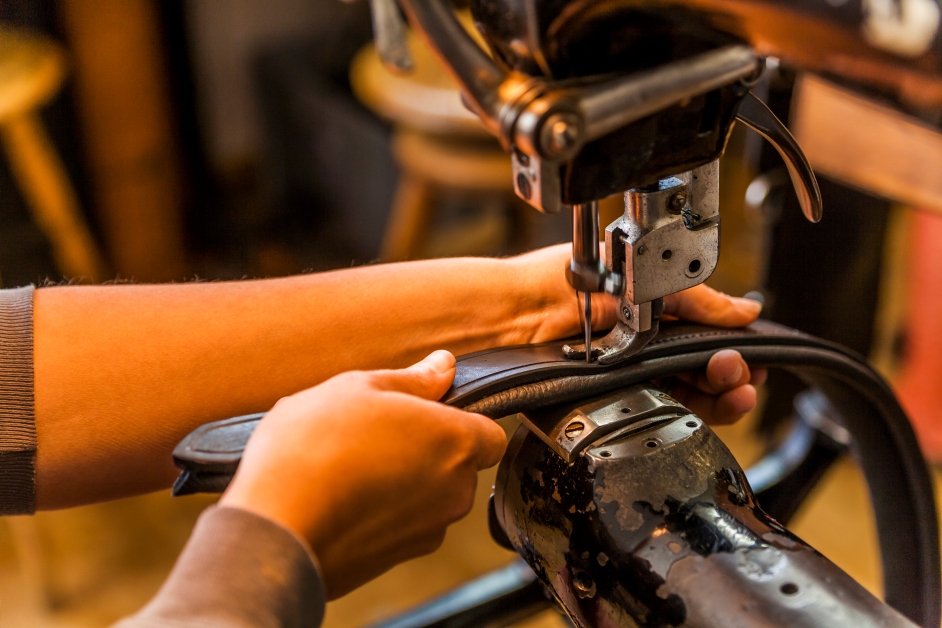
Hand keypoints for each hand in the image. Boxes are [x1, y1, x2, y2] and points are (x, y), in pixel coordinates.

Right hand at [219, 351, 505, 598]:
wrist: (275, 528)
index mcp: (455, 442)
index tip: (424, 414)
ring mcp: (427, 531)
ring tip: (348, 465)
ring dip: (402, 481)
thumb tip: (443, 365)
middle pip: (458, 466)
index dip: (460, 421)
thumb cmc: (313, 448)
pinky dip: (381, 512)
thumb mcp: (358, 388)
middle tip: (374, 432)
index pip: (491, 434)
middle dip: (426, 450)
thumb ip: (412, 379)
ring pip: (429, 497)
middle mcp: (454, 491)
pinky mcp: (396, 560)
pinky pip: (401, 526)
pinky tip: (340, 496)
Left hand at [510, 244, 764, 423]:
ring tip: (736, 391)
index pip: (706, 338)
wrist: (512, 313)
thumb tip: (746, 310)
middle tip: (740, 375)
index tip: (753, 357)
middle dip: (732, 376)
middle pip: (703, 372)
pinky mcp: (611, 400)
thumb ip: (695, 297)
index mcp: (651, 314)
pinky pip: (659, 412)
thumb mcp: (640, 279)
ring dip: (722, 397)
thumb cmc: (560, 283)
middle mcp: (642, 347)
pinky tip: (709, 405)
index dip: (733, 350)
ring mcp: (628, 375)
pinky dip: (691, 412)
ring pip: (689, 396)